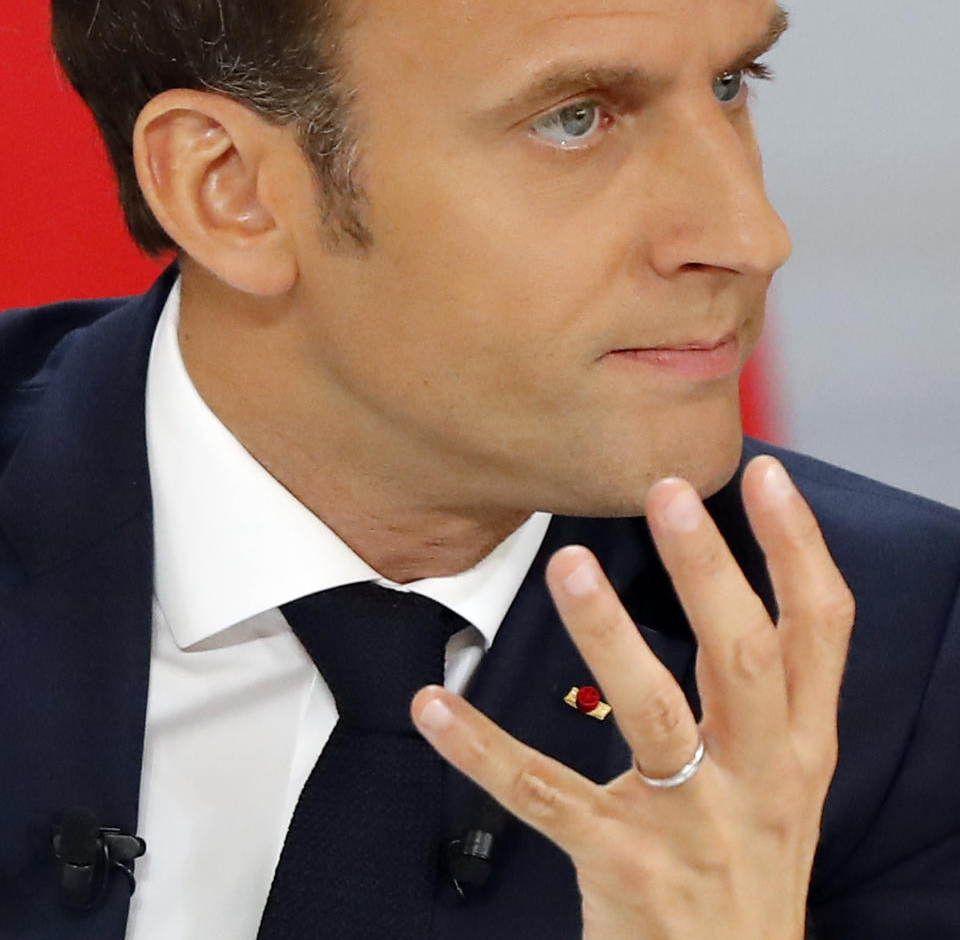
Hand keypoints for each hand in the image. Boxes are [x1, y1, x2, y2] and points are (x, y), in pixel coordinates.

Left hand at [412, 456, 854, 939]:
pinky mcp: (620, 864)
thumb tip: (731, 572)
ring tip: (568, 567)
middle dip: (707, 570)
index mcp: (800, 745)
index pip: (821, 629)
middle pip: (741, 657)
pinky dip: (483, 748)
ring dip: (608, 635)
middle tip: (668, 493)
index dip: (798, 548)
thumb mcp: (788, 777)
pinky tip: (438, 706)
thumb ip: (770, 690)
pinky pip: (542, 795)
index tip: (764, 475)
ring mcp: (690, 825)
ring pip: (652, 717)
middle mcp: (758, 778)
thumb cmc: (750, 861)